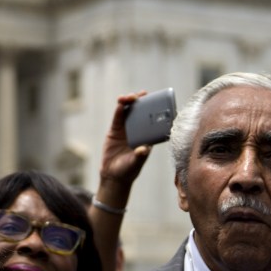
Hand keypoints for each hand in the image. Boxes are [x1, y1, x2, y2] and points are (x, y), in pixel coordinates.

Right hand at [95, 92, 151, 209]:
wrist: (113, 175)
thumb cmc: (129, 170)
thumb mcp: (135, 163)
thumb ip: (139, 156)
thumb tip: (143, 149)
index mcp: (147, 136)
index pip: (153, 119)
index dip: (155, 108)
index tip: (157, 101)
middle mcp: (138, 130)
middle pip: (141, 111)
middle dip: (142, 101)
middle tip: (143, 95)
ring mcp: (126, 129)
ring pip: (129, 111)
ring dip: (129, 102)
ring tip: (129, 97)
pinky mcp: (115, 130)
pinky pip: (118, 116)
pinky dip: (119, 109)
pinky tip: (120, 103)